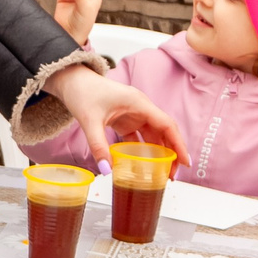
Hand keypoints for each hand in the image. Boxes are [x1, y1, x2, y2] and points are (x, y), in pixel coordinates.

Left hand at [46, 65, 184, 167]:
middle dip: (172, 153)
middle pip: (164, 132)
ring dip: (159, 153)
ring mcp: (133, 114)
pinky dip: (143, 151)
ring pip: (153, 135)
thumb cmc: (82, 92)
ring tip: (162, 174)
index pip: (167, 125)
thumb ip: (99, 146)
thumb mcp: (89, 121)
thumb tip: (107, 170)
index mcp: (139, 104)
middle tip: (173, 175)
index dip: (178, 144)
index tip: (185, 162)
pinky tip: (144, 165)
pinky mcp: (124, 120)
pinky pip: (139, 137)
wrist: (71, 81)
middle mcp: (141, 108)